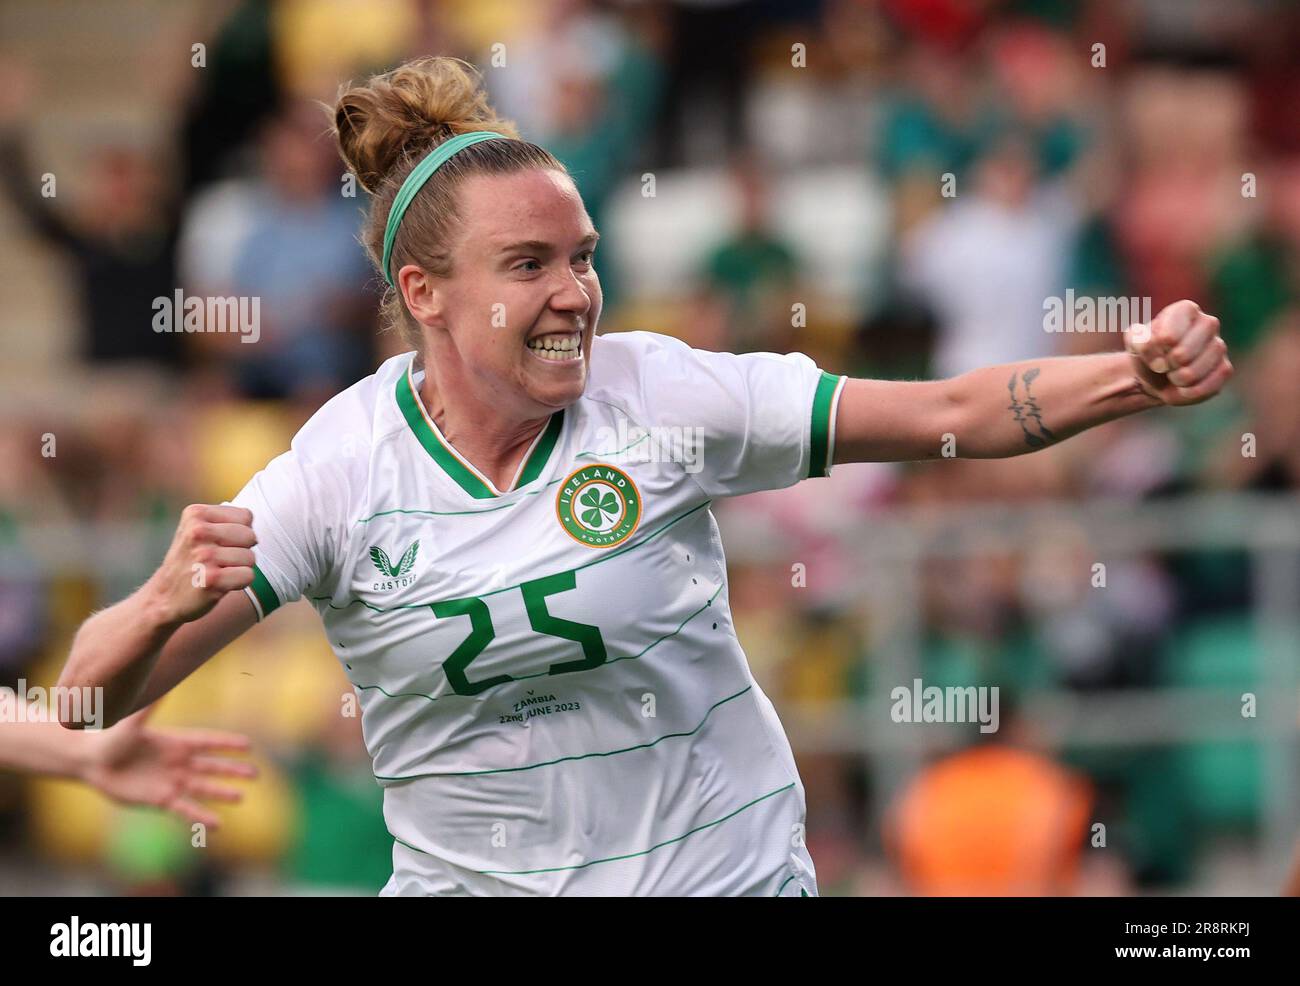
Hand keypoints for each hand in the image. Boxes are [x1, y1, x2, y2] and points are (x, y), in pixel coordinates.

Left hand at [80, 704, 256, 828]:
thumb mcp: (130, 723)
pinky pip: (184, 809)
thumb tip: (161, 687)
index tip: (248, 746)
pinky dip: (200, 816)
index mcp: (175, 742)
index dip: (227, 744)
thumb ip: (148, 709)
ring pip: (202, 789)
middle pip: (211, 767)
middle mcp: (177, 763)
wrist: (92, 763)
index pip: (208, 742)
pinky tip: (216, 824)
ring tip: (240, 798)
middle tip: (255, 774)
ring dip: (220, 793)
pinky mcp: (160, 800)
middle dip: (232, 770)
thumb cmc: (110, 739)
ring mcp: (170, 782)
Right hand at [145, 504, 256, 626]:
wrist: (164, 597)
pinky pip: (248, 575)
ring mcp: (204, 556)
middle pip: (250, 536)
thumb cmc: (190, 561)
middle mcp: (198, 532)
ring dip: (239, 568)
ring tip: (216, 571)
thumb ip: (226, 519)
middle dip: (241, 550)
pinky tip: (219, 584)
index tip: (219, 543)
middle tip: (218, 560)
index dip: (239, 532)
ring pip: (250, 557)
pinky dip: (239, 583)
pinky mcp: (212, 579)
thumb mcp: (197, 529)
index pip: (246, 516)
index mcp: (195, 514)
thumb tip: (253, 523)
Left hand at [1124, 300, 1233, 405]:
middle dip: (1167, 366)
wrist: (1157, 374)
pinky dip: (1190, 392)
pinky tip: (1183, 388)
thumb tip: (1156, 350)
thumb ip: (1138, 339)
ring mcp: (1219, 346)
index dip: (1155, 351)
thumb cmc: (1148, 352)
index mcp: (1185, 310)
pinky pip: (1210, 384)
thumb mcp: (1134, 342)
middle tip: (1164, 365)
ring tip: (1172, 375)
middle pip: (1183, 354)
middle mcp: (1208, 323)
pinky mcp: (1224, 368)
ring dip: (1178, 379)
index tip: (1152, 351)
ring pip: (1196, 371)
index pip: (1168, 336)